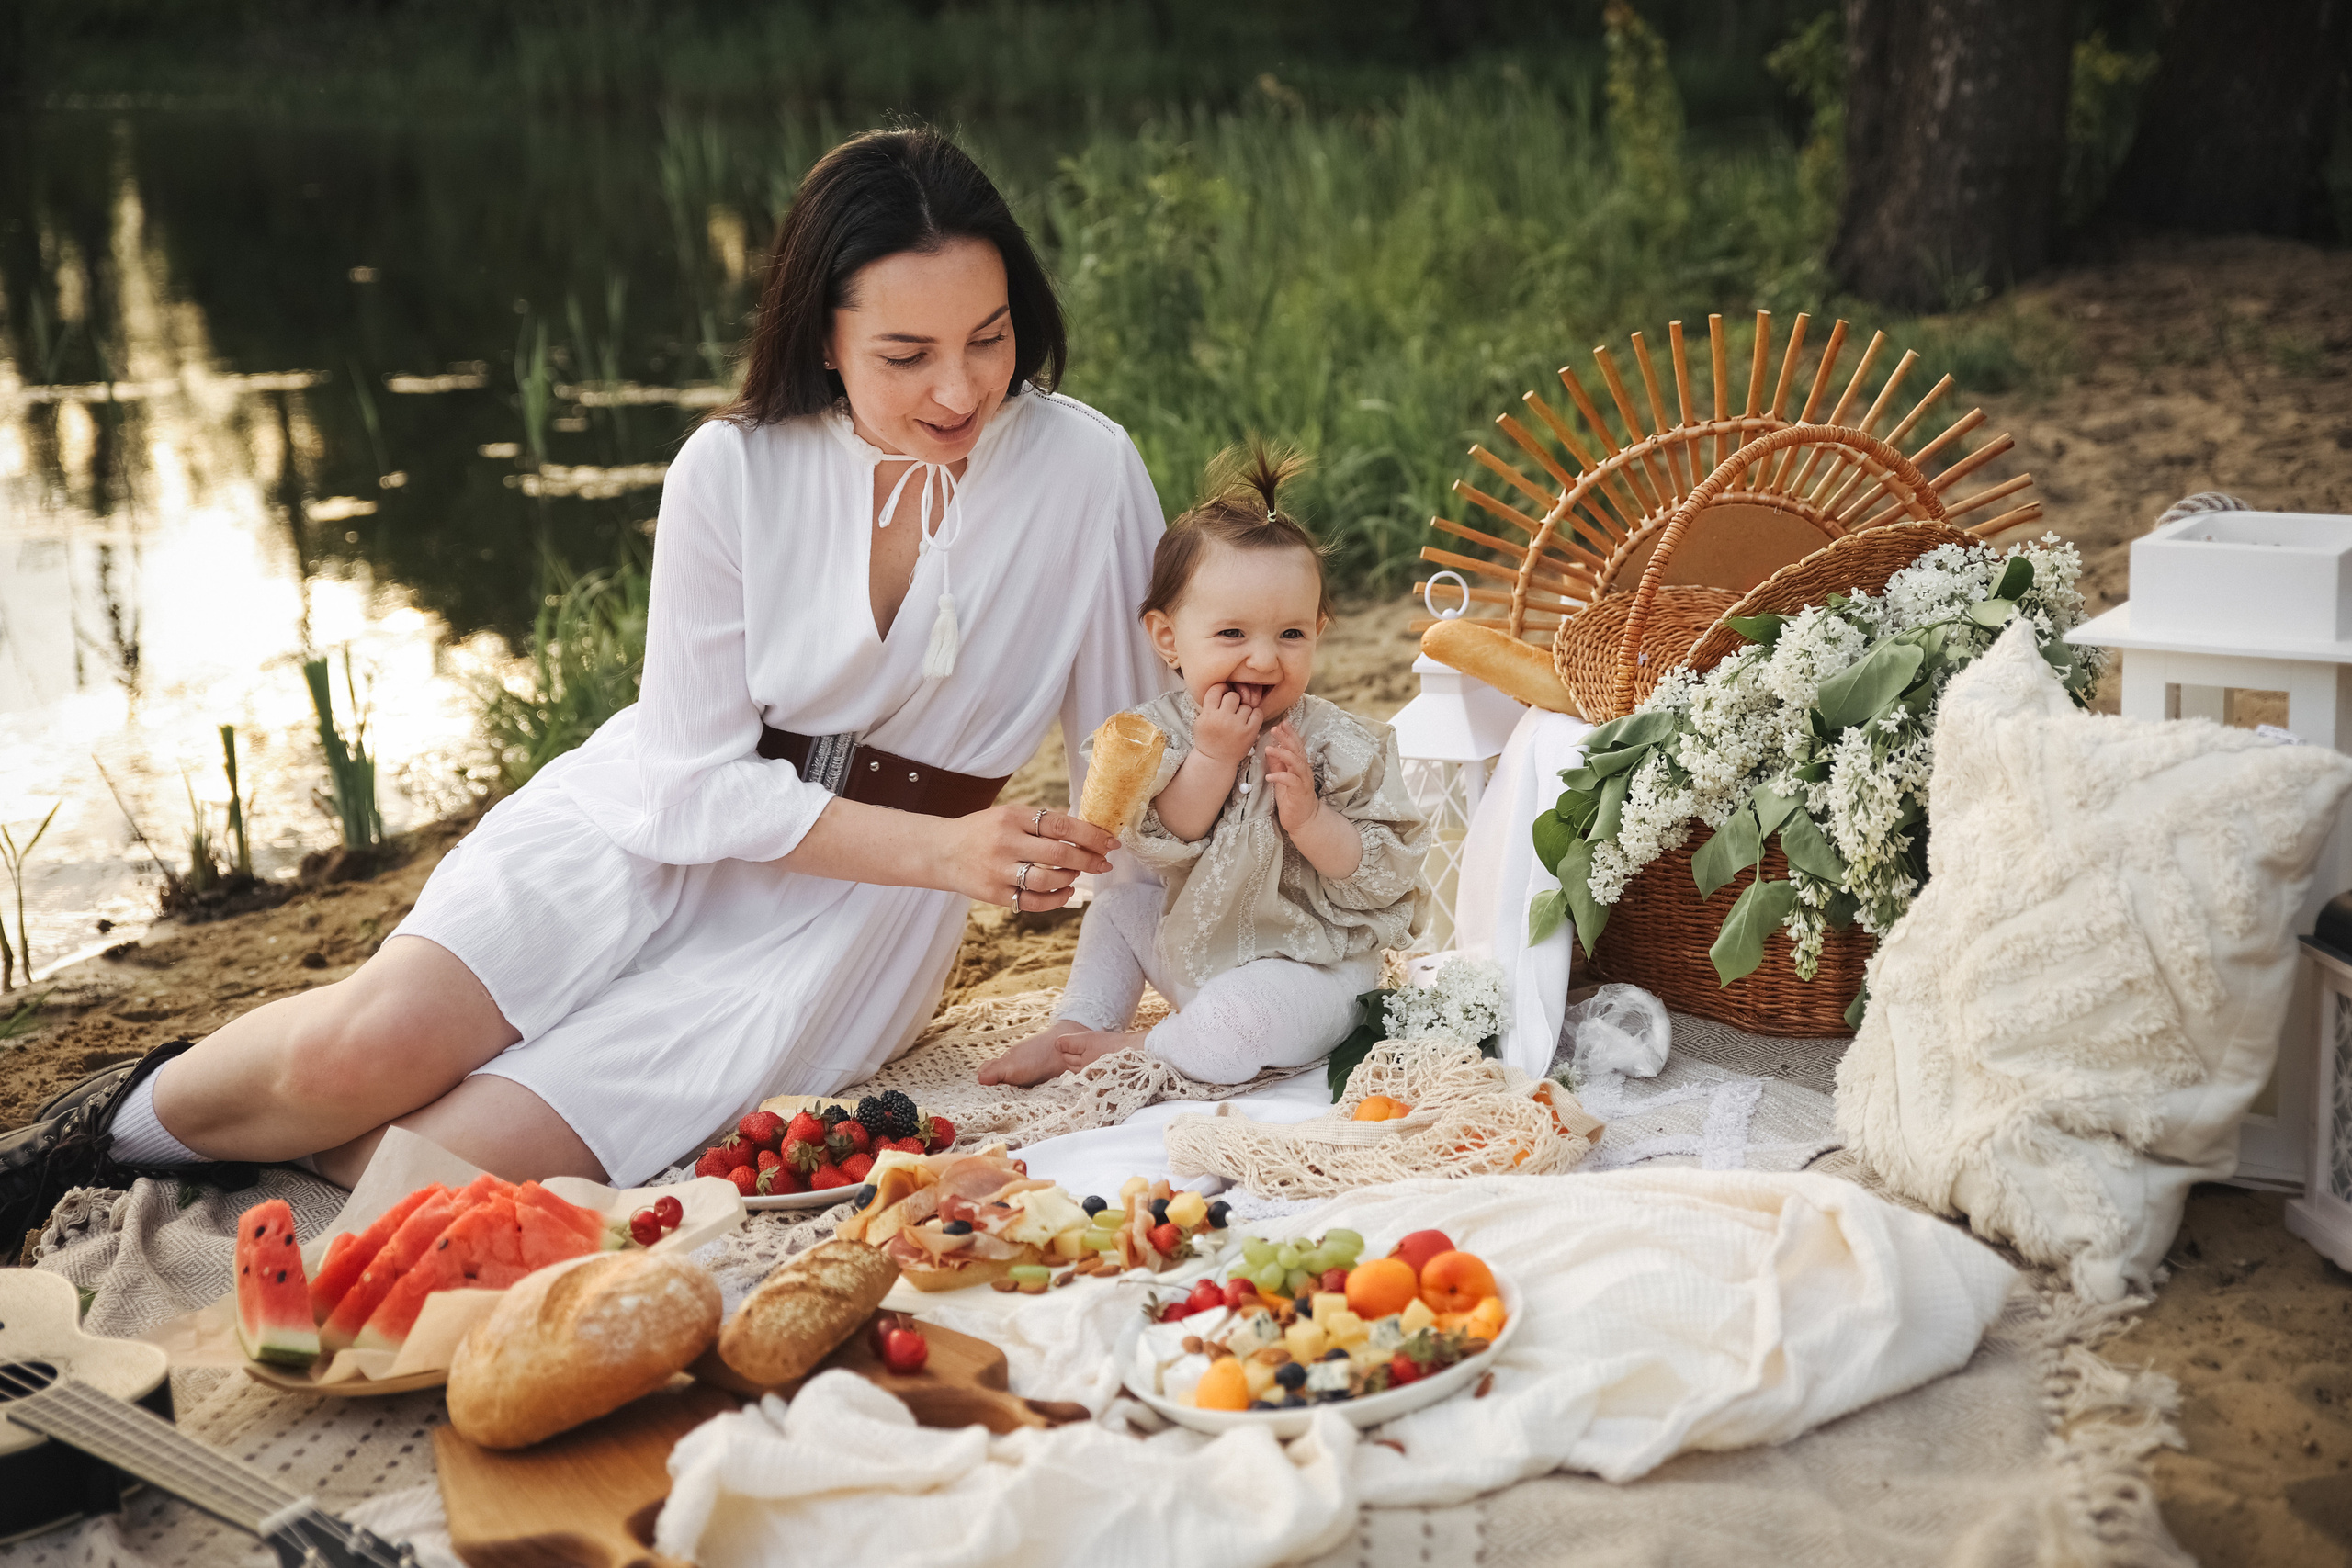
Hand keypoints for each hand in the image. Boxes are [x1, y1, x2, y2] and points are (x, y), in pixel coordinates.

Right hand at [945, 805, 1116, 910]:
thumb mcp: (1008, 815)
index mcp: (1012, 817)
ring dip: (1071, 878)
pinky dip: (1056, 899)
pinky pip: (1033, 901)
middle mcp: (1005, 843)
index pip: (1061, 825)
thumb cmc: (983, 831)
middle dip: (1089, 859)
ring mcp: (998, 870)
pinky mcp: (994, 894)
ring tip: (1078, 874)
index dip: (1090, 834)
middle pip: (1058, 853)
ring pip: (1047, 880)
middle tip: (1105, 862)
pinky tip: (1067, 891)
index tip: (1110, 841)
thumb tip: (1085, 826)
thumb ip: (1041, 821)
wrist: (941, 851)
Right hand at [1191, 683, 1264, 767]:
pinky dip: (1254, 715)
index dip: (1221, 689)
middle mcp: (1222, 719)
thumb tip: (1226, 685)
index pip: (1216, 689)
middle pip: (1233, 695)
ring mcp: (1237, 726)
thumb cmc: (1208, 738)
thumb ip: (1210, 704)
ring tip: (1238, 719)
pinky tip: (1248, 721)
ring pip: (1246, 705)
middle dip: (1233, 701)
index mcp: (1208, 715)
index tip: (1222, 695)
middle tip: (1231, 709)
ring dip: (1244, 709)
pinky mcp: (1249, 732)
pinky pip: (1258, 713)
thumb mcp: (1201, 720)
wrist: (1215, 760)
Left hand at [1262, 722, 1321, 834]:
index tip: (1282, 723)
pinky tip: (1269, 776)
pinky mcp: (1300, 792)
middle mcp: (1304, 771)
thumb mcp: (1282, 779)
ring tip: (1269, 749)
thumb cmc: (1292, 799)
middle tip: (1276, 729)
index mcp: (1299, 766)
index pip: (1296, 746)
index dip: (1290, 734)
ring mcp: (1303, 781)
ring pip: (1296, 763)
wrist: (1304, 820)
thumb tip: (1270, 749)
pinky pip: (1291, 781)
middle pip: (1297, 750)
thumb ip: (1278, 764)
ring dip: (1283, 754)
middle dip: (1287, 738)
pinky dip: (1280, 776)